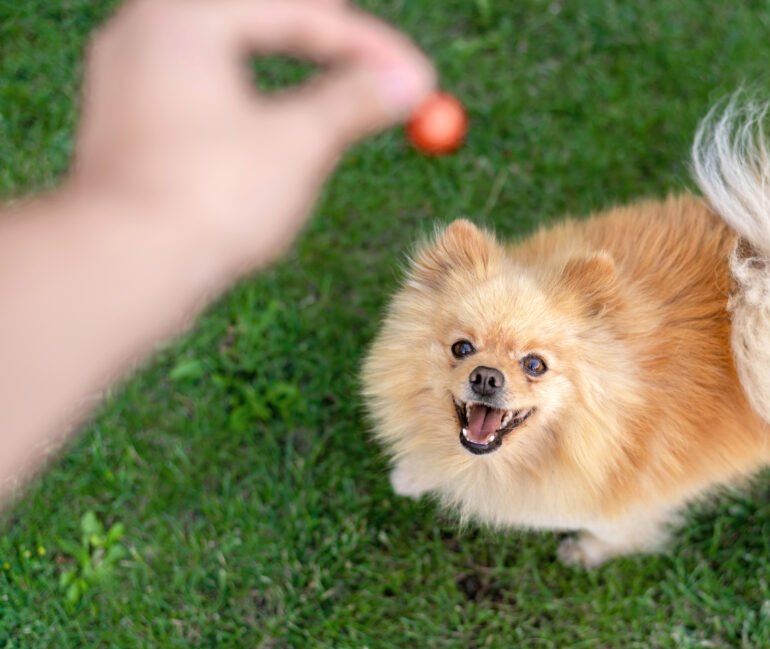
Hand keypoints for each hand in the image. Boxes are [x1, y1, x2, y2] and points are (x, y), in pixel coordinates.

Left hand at [69, 0, 434, 277]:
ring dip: (288, 73)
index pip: (297, 12)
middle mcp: (145, 31)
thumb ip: (355, 100)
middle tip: (377, 64)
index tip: (419, 75)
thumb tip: (409, 81)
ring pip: (228, 56)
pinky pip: (202, 92)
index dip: (369, 44)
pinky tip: (273, 130)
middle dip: (324, 44)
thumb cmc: (205, 200)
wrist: (118, 270)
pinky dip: (249, 102)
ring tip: (335, 91)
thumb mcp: (298, 143)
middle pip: (258, 21)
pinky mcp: (127, 122)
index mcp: (185, 17)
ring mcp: (128, 77)